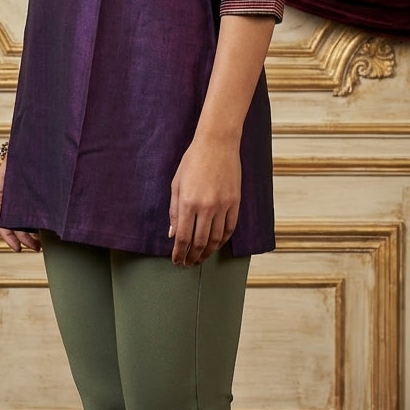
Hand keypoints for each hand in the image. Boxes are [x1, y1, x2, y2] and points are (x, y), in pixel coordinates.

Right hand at [0, 156, 39, 252]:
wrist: (31, 141)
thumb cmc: (22, 153)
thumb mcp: (16, 170)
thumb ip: (18, 189)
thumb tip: (26, 207)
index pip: (0, 223)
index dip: (10, 238)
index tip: (18, 249)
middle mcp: (3, 198)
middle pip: (11, 226)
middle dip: (24, 240)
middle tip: (37, 248)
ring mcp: (13, 198)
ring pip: (18, 222)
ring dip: (28, 235)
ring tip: (40, 243)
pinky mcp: (24, 197)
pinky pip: (24, 215)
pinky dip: (31, 225)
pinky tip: (41, 230)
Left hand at [169, 136, 240, 265]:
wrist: (217, 144)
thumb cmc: (193, 162)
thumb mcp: (176, 185)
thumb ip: (174, 211)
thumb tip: (173, 234)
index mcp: (188, 203)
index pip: (183, 238)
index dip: (179, 253)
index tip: (177, 261)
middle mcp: (206, 207)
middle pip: (199, 242)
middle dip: (192, 257)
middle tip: (188, 264)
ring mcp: (223, 205)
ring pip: (215, 238)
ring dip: (207, 252)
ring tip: (201, 259)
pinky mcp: (235, 202)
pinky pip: (229, 228)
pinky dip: (222, 240)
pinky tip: (216, 245)